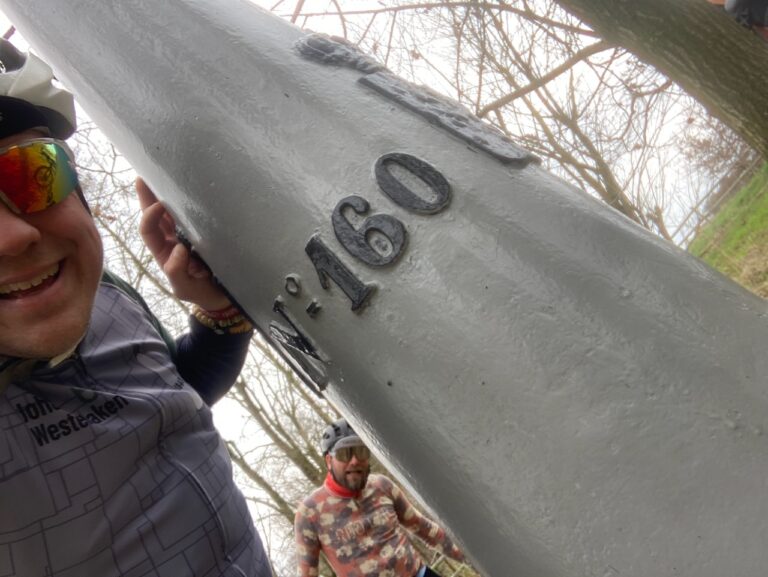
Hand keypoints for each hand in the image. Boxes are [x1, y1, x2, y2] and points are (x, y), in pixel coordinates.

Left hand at [136, 177, 231, 311]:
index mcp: (163, 251)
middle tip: (146, 172)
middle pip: (156, 213)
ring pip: (174, 210)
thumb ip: (176, 273)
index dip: (150, 215)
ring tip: (167, 171)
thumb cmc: (200, 293)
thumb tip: (178, 250)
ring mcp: (189, 233)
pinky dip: (191, 201)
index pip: (149, 229)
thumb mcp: (184, 288)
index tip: (160, 204)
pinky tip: (195, 187)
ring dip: (168, 192)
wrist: (223, 297)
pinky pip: (196, 215)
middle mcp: (173, 238)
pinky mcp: (206, 232)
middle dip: (149, 193)